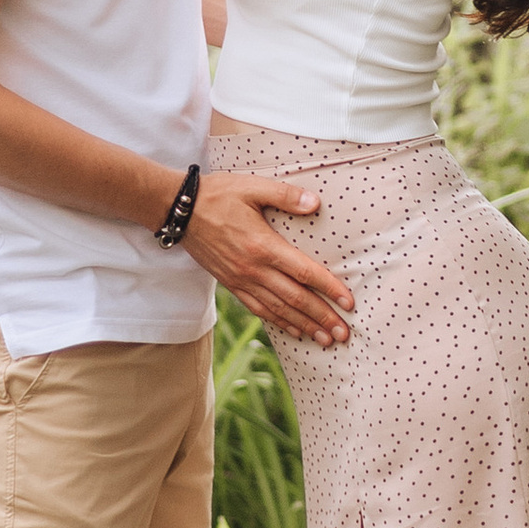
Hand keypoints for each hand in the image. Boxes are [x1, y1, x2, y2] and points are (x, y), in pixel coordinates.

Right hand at [187, 174, 354, 347]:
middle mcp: (253, 269)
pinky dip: (278, 322)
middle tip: (344, 334)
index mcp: (263, 246)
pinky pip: (258, 309)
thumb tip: (315, 203)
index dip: (330, 289)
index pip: (304, 273)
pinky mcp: (230, 284)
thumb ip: (285, 196)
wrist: (179, 211)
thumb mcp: (252, 187)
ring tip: (325, 340)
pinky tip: (293, 330)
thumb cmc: (218, 195)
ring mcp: (241, 280)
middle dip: (323, 318)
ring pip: (278, 309)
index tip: (349, 303)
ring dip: (304, 326)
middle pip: (295, 299)